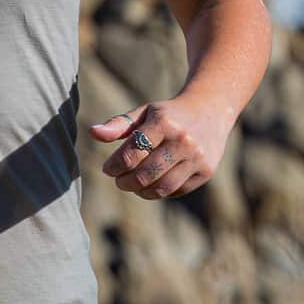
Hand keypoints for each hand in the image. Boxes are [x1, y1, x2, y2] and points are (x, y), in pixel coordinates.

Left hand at [88, 95, 230, 200]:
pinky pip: (176, 190)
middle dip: (125, 182)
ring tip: (133, 185)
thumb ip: (118, 125)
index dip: (114, 166)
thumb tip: (93, 133)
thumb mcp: (144, 112)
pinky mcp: (206, 171)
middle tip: (119, 181)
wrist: (210, 111)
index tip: (107, 169)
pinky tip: (152, 184)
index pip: (132, 153)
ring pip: (161, 187)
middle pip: (145, 174)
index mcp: (164, 122)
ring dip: (141, 191)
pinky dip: (160, 191)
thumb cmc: (168, 114)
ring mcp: (197, 157)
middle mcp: (183, 140)